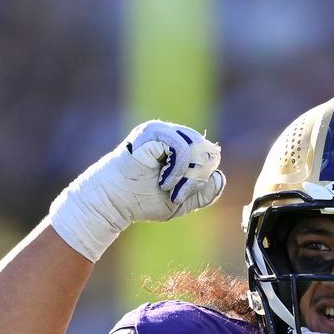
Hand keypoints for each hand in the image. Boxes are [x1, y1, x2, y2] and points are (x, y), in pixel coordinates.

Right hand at [48, 120, 225, 261]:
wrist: (114, 202)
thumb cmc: (144, 201)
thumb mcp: (183, 202)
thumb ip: (204, 193)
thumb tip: (219, 177)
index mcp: (182, 148)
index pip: (210, 157)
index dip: (205, 179)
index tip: (182, 197)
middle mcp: (173, 135)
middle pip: (208, 152)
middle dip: (197, 179)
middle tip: (178, 196)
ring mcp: (163, 131)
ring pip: (197, 149)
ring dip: (187, 176)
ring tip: (170, 190)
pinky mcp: (153, 132)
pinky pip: (182, 148)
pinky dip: (177, 170)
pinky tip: (164, 181)